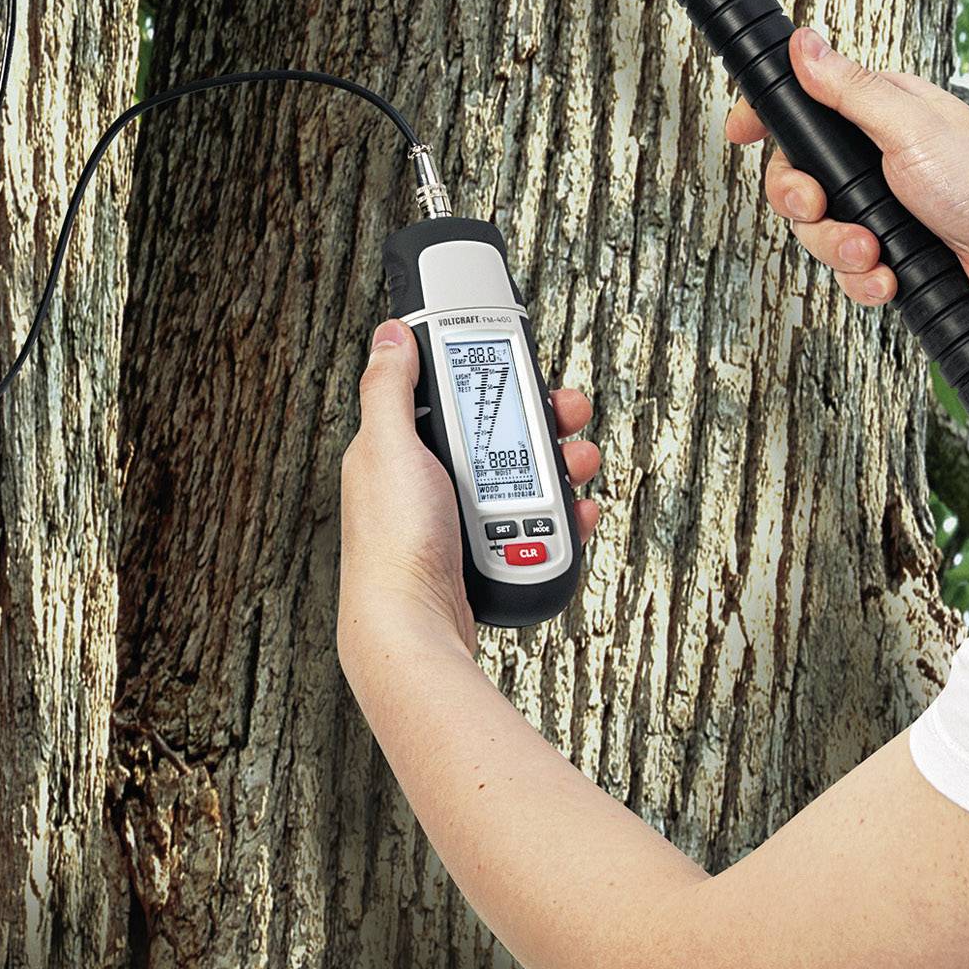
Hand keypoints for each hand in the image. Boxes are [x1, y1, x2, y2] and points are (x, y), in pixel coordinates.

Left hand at [337, 321, 600, 672]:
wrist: (414, 633)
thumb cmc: (394, 546)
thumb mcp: (388, 449)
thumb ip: (389, 389)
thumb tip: (390, 334)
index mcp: (399, 449)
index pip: (453, 397)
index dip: (493, 381)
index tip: (528, 372)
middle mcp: (426, 483)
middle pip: (496, 436)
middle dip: (540, 424)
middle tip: (571, 417)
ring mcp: (455, 521)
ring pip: (520, 479)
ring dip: (558, 468)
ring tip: (580, 467)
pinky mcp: (481, 556)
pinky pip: (532, 525)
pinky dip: (560, 516)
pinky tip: (575, 513)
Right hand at [726, 28, 968, 331]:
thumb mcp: (911, 128)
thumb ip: (850, 89)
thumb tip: (803, 43)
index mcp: (880, 112)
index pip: (805, 105)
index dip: (767, 120)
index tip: (741, 133)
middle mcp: (876, 157)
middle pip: (800, 176)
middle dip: (802, 202)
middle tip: (818, 208)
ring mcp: (884, 207)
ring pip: (819, 228)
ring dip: (837, 247)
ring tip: (871, 253)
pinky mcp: (893, 253)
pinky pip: (849, 269)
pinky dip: (863, 279)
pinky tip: (887, 279)